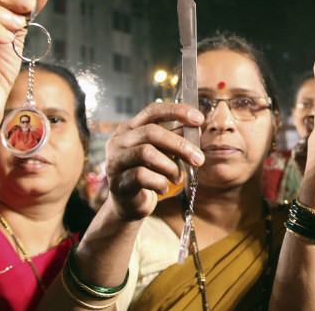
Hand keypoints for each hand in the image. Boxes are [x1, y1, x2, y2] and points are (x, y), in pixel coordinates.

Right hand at [105, 103, 205, 220]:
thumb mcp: (163, 153)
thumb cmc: (148, 173)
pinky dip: (160, 182)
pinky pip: (142, 176)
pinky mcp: (117, 182)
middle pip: (152, 132)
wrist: (129, 204)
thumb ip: (175, 139)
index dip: (177, 111)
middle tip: (199, 159)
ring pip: (147, 153)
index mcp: (131, 128)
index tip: (199, 119)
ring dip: (170, 167)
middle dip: (179, 144)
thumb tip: (196, 130)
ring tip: (178, 178)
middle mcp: (120, 140)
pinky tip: (163, 188)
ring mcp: (115, 160)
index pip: (153, 111)